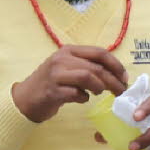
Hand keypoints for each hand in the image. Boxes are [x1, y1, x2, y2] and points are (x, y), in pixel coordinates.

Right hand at [11, 45, 127, 123]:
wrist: (25, 99)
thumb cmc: (50, 84)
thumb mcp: (67, 68)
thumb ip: (86, 66)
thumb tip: (113, 73)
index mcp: (68, 51)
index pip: (99, 53)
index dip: (116, 65)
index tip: (124, 77)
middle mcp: (62, 59)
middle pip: (96, 67)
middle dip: (113, 80)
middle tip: (121, 91)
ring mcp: (56, 75)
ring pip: (88, 77)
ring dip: (99, 87)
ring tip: (99, 94)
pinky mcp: (52, 91)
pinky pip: (76, 94)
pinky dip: (83, 98)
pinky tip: (82, 99)